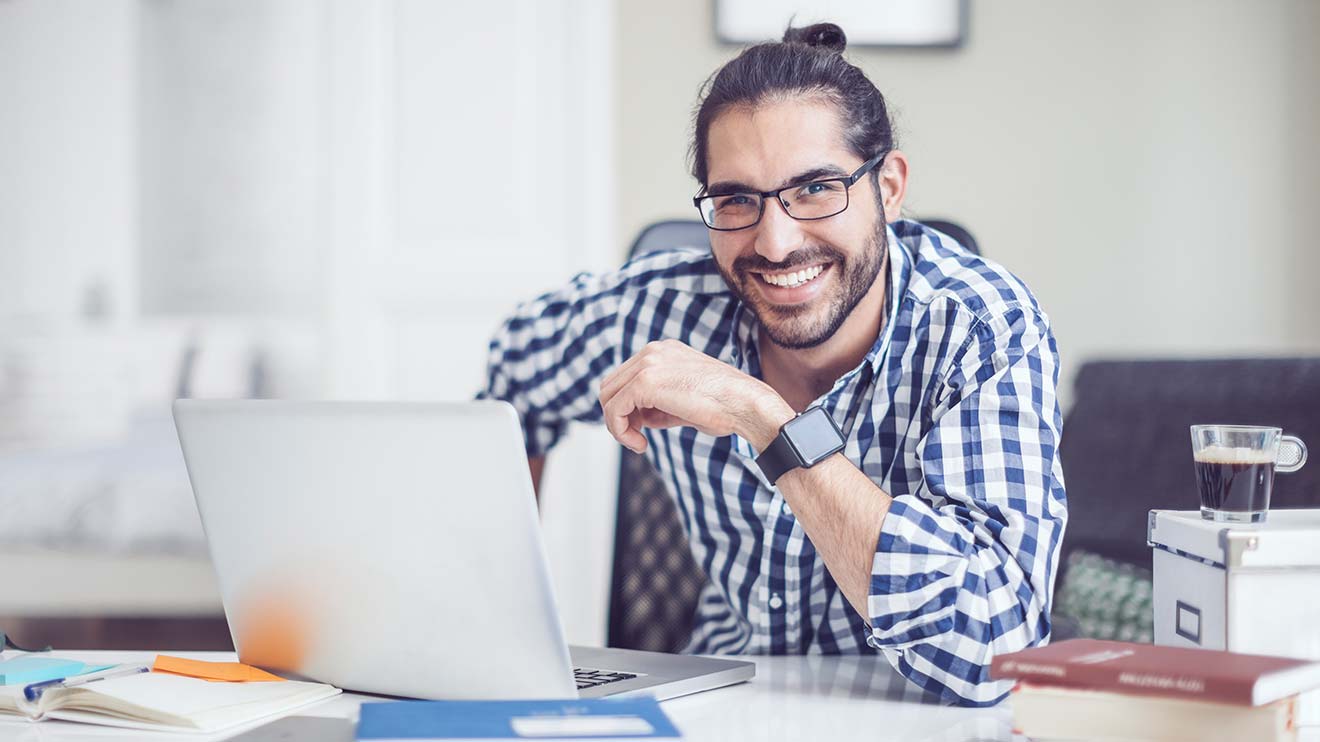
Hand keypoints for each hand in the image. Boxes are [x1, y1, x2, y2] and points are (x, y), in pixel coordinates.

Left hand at [598, 339, 793, 453]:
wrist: (746, 404)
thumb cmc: (725, 406)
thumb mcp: (684, 402)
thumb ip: (658, 405)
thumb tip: (638, 418)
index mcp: (663, 351)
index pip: (625, 378)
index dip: (626, 407)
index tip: (641, 428)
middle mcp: (652, 352)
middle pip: (611, 385)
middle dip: (618, 416)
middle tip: (636, 437)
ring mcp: (648, 364)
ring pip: (608, 397)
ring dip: (617, 425)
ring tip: (638, 442)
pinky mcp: (645, 382)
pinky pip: (614, 410)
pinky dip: (620, 431)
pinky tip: (640, 444)